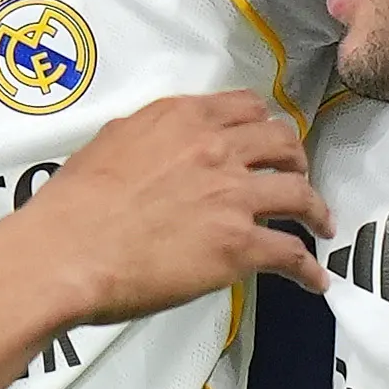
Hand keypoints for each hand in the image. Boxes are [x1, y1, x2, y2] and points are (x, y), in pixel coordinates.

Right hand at [17, 91, 328, 322]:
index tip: (266, 139)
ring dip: (316, 210)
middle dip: (297, 159)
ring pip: (300, 193)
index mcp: (183, 119)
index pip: (245, 108)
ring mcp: (233, 196)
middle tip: (297, 176)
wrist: (66, 252)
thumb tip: (162, 148)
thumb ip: (149, 136)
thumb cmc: (73, 204)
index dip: (263, 124)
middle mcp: (217, 148)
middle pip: (282, 143)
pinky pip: (291, 254)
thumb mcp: (110, 143)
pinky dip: (309, 270)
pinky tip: (315, 280)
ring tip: (321, 224)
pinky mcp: (239, 245)